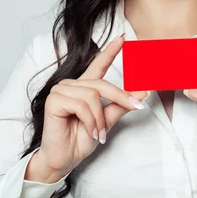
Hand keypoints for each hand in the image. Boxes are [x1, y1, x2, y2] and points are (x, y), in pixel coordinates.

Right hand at [28, 33, 148, 180]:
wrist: (64, 159)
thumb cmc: (80, 140)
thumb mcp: (106, 121)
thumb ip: (121, 105)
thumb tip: (142, 92)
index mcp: (84, 87)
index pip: (98, 65)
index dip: (110, 51)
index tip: (122, 38)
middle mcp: (72, 85)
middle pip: (102, 84)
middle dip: (121, 97)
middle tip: (137, 107)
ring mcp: (61, 90)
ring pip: (92, 96)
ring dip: (99, 118)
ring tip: (98, 133)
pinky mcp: (54, 100)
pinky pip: (81, 104)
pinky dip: (90, 120)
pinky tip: (88, 130)